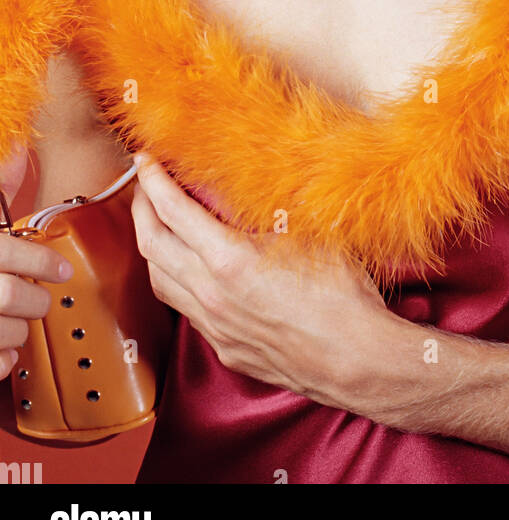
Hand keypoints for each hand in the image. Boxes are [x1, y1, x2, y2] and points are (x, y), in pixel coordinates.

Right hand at [0, 144, 73, 380]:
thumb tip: (17, 151)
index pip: (7, 253)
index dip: (41, 263)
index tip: (60, 270)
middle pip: (10, 295)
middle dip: (34, 300)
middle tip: (40, 299)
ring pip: (2, 331)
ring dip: (19, 330)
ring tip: (21, 322)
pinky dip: (0, 362)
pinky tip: (6, 352)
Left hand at [130, 153, 392, 409]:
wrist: (356, 359)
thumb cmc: (342, 297)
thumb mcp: (310, 233)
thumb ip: (274, 206)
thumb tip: (260, 177)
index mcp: (229, 260)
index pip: (173, 211)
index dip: (154, 180)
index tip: (146, 160)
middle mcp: (210, 294)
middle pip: (151, 245)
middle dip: (141, 208)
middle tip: (145, 185)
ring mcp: (214, 326)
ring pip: (160, 282)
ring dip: (153, 248)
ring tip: (161, 225)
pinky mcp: (224, 347)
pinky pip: (186, 310)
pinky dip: (179, 282)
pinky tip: (195, 271)